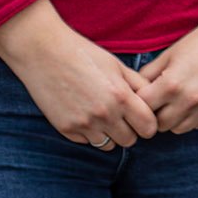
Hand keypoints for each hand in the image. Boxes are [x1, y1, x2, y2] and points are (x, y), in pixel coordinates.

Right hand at [0, 0, 156, 147]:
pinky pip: (87, 142)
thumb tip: (153, 100)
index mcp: (120, 96)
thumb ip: (137, 84)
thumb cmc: (83, 54)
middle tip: (122, 114)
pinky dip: (89, 132)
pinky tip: (83, 112)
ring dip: (109, 133)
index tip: (141, 115)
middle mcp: (104, 114)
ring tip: (102, 112)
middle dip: (130, 129)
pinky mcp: (66, 130)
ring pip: (109, 145)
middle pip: (130, 140)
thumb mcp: (116, 65)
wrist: (44, 53)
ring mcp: (84, 125)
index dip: (148, 122)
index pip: (148, 127)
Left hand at [138, 24, 197, 132]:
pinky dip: (194, 117)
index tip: (146, 97)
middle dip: (157, 114)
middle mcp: (189, 100)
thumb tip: (135, 89)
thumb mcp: (171, 53)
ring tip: (180, 100)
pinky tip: (197, 100)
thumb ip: (149, 73)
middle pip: (160, 125)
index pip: (143, 108)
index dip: (141, 103)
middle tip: (162, 101)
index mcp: (172, 84)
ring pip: (179, 129)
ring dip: (175, 118)